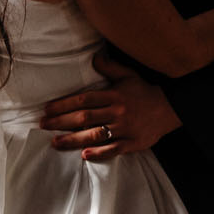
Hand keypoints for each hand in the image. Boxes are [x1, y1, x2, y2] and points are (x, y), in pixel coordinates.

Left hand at [39, 53, 180, 160]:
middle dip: (61, 122)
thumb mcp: (128, 75)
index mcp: (114, 95)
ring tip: (55, 143)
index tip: (47, 109)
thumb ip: (110, 67)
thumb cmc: (144, 92)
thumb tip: (94, 58)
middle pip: (84, 117)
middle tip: (43, 125)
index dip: (64, 104)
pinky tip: (84, 155)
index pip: (84, 99)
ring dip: (73, 139)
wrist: (170, 108)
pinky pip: (114, 149)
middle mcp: (117, 112)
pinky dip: (99, 152)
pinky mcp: (133, 143)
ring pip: (96, 134)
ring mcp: (125, 128)